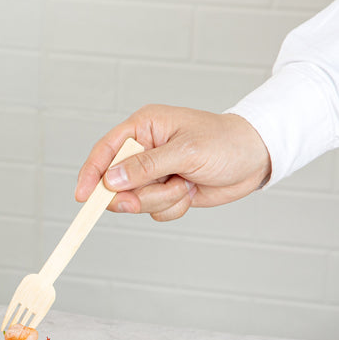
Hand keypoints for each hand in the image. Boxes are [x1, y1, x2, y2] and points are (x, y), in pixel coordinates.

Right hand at [74, 104, 271, 220]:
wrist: (255, 159)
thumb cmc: (225, 143)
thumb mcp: (185, 152)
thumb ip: (146, 166)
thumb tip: (112, 180)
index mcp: (143, 128)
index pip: (105, 152)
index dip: (91, 175)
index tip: (83, 197)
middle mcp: (143, 150)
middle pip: (115, 184)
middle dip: (135, 194)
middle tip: (150, 196)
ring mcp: (153, 174)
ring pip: (135, 201)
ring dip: (161, 200)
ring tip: (185, 184)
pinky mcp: (163, 192)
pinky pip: (153, 211)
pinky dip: (171, 207)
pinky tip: (189, 192)